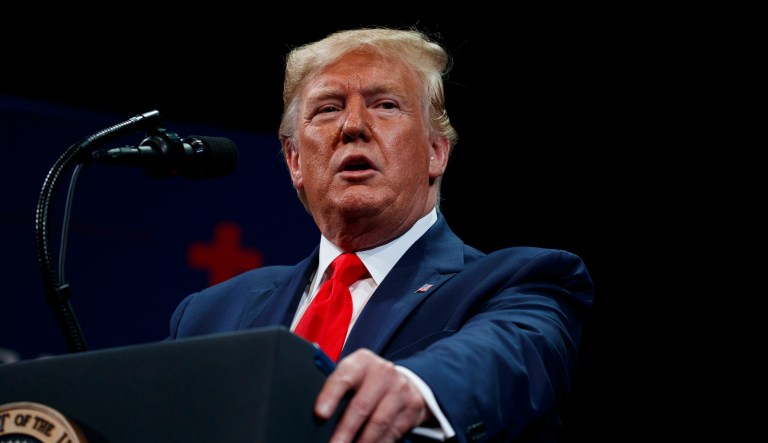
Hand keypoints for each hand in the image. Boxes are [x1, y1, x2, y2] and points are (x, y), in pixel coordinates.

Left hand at [315, 348, 430, 442]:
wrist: (404, 381)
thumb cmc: (367, 382)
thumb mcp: (353, 376)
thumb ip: (337, 389)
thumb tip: (318, 416)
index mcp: (361, 362)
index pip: (344, 377)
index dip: (330, 396)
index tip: (320, 415)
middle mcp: (382, 372)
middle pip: (361, 406)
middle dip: (345, 431)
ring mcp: (400, 389)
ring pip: (378, 423)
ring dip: (362, 442)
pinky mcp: (412, 407)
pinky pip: (392, 432)